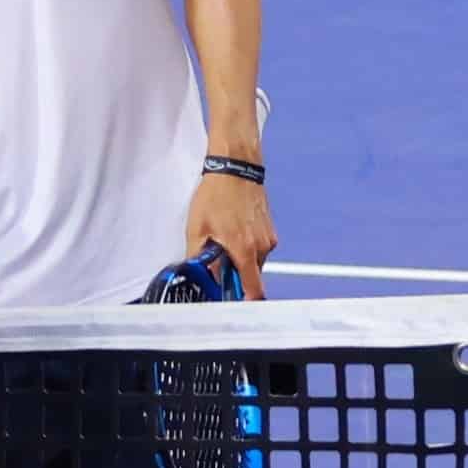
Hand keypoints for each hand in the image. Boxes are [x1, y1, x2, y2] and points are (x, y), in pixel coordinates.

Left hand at [187, 171, 275, 297]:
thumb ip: (199, 258)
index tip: (231, 300)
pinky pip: (258, 247)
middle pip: (251, 276)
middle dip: (235, 274)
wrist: (235, 167)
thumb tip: (201, 276)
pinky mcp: (269, 228)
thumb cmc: (216, 195)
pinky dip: (246, 245)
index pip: (253, 290)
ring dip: (240, 258)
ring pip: (254, 261)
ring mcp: (268, 237)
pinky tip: (233, 229)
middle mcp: (262, 246)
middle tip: (217, 261)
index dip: (243, 300)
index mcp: (244, 250)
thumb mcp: (197, 228)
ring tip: (224, 238)